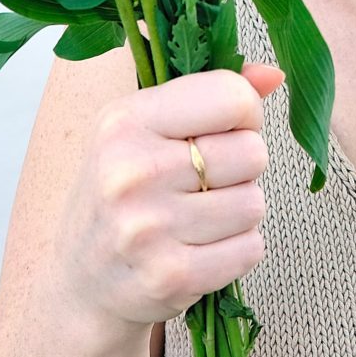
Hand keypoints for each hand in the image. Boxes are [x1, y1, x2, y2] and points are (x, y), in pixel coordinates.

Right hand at [59, 61, 285, 336]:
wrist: (82, 282)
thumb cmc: (121, 193)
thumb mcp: (144, 129)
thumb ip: (209, 93)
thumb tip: (273, 74)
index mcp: (125, 122)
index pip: (232, 97)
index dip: (243, 113)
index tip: (222, 130)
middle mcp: (132, 172)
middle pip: (252, 153)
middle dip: (241, 167)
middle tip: (205, 181)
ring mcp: (150, 228)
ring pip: (254, 204)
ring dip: (238, 211)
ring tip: (198, 216)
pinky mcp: (171, 276)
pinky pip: (250, 249)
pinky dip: (237, 250)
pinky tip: (200, 247)